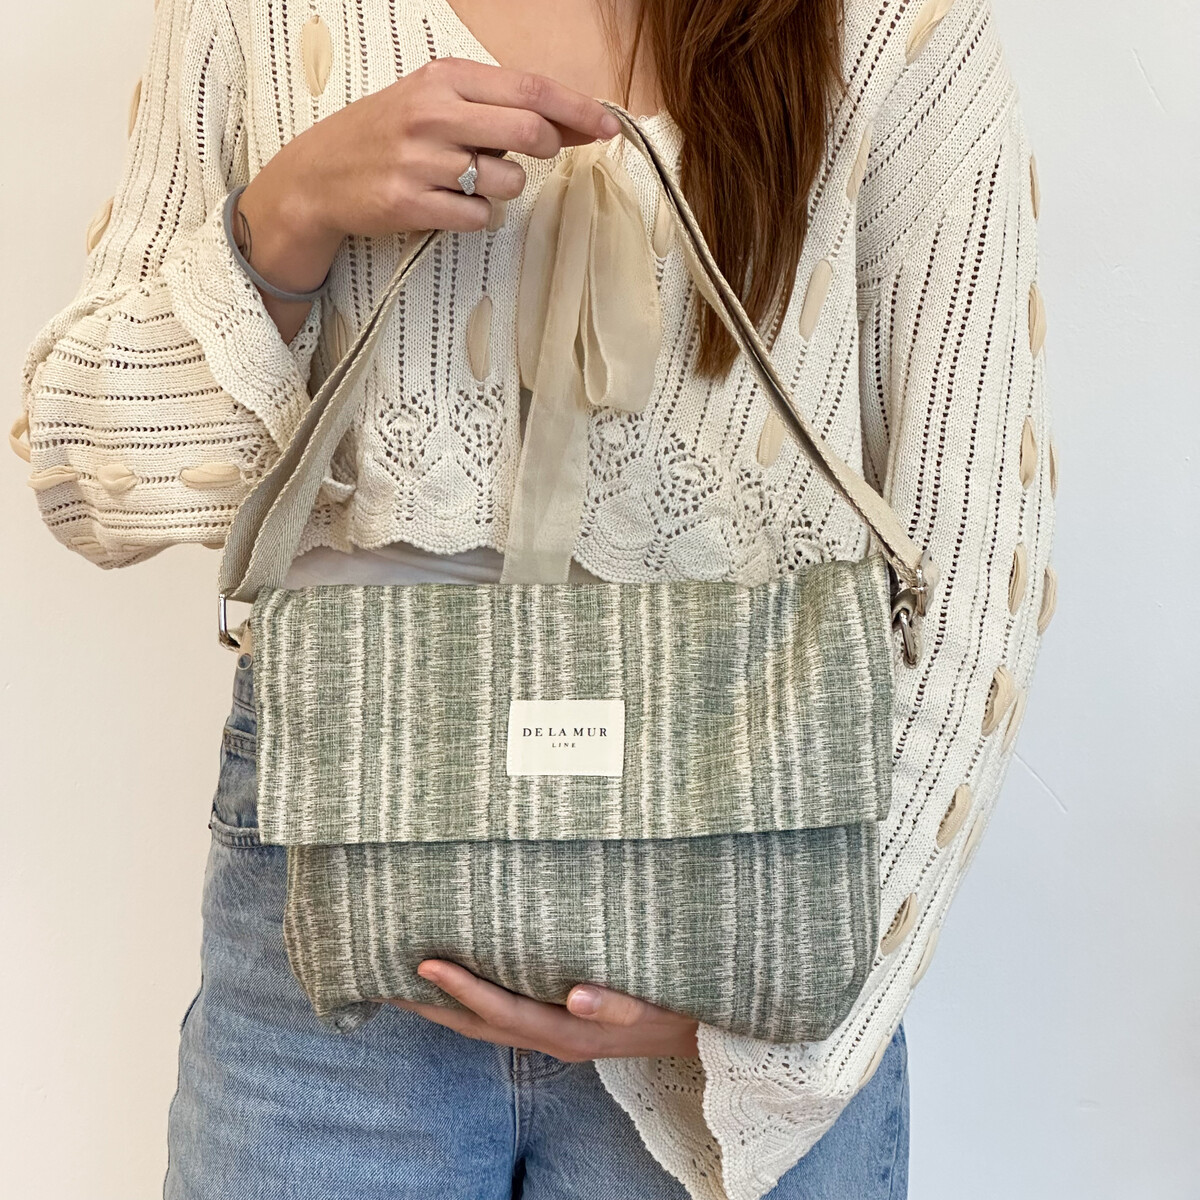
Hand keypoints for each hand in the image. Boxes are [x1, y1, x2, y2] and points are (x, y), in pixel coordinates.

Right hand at [234, 57, 619, 339]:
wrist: (317, 176)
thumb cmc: (386, 136)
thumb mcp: (434, 102)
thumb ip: (497, 108)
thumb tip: (571, 125)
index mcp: (444, 79)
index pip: (530, 89)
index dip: (577, 109)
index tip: (608, 125)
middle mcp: (434, 114)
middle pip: (529, 132)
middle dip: (544, 150)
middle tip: (526, 157)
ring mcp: (421, 160)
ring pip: (506, 182)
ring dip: (499, 189)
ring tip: (461, 180)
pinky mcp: (410, 204)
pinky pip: (478, 218)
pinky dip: (473, 217)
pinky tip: (445, 205)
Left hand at [376, 960, 699, 1061]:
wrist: (697, 1036)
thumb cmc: (673, 1011)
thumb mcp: (651, 1006)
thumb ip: (614, 1003)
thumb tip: (576, 996)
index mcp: (566, 1031)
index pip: (501, 1008)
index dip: (461, 987)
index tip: (424, 964)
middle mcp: (550, 1037)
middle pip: (475, 1025)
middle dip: (427, 1006)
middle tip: (379, 981)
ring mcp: (550, 1036)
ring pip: (481, 1024)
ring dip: (440, 1006)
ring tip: (401, 984)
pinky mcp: (556, 1028)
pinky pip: (500, 1018)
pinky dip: (469, 1002)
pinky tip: (456, 984)